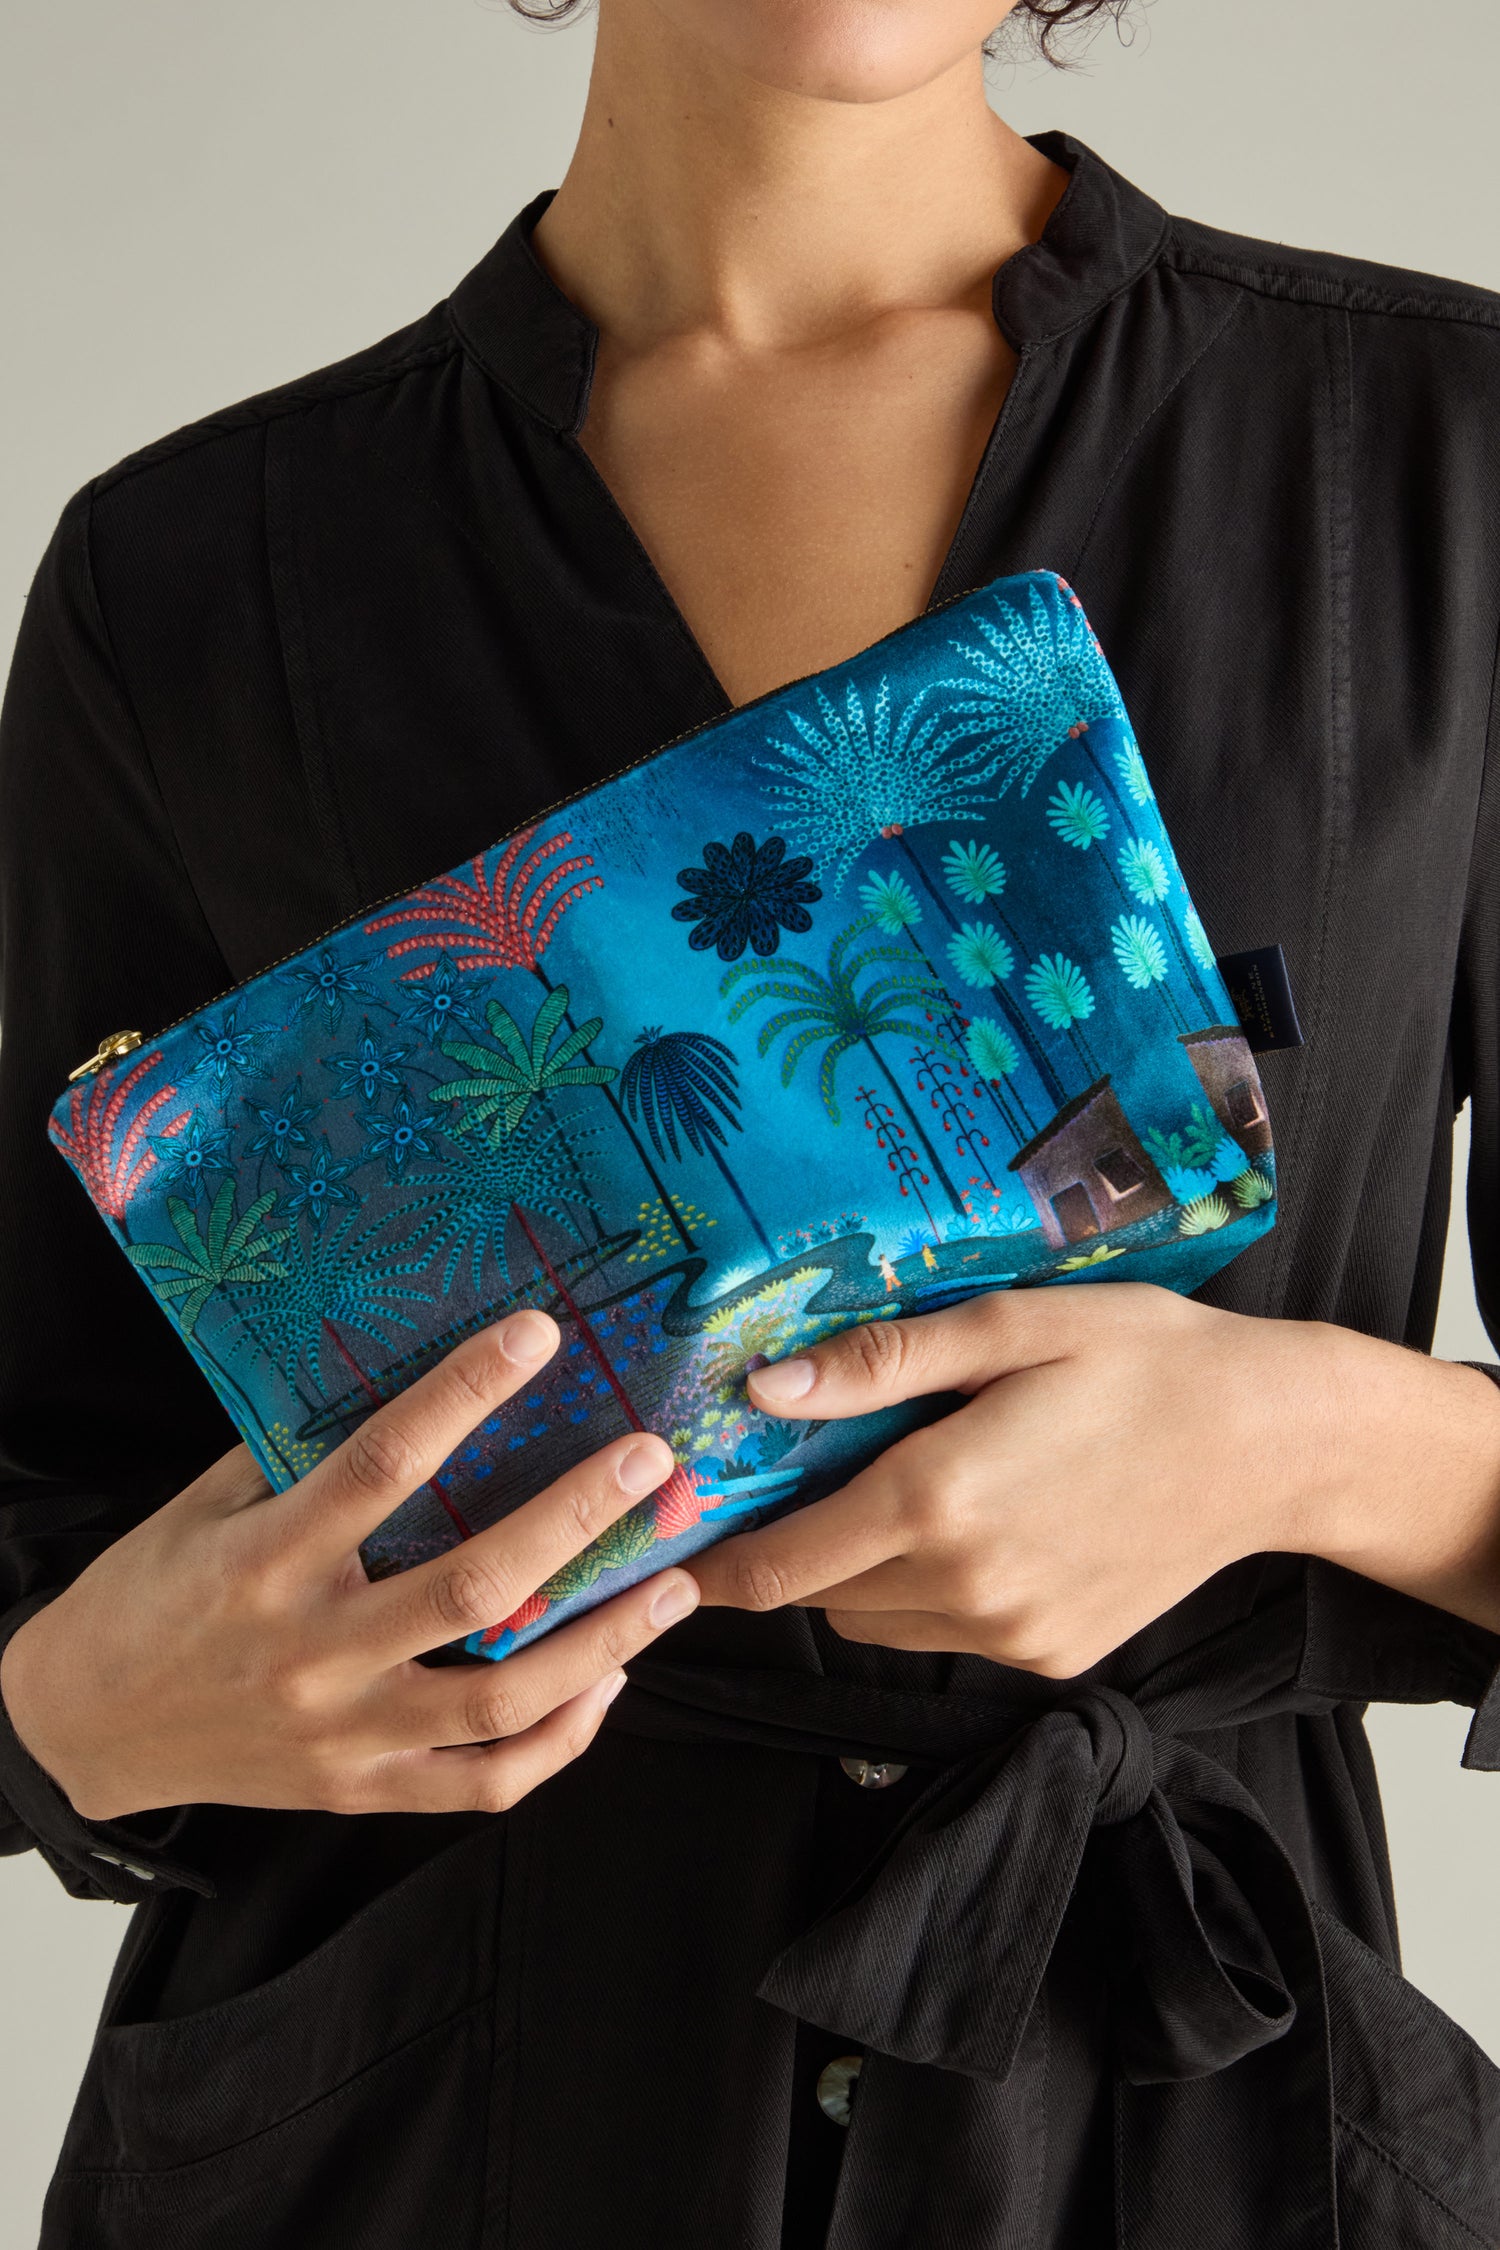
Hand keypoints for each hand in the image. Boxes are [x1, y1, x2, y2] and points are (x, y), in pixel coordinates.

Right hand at [0, 1312, 697, 1820]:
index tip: (537, 1334)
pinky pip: (483, 1780)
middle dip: (575, 1520)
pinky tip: (608, 1684)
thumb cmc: (156, 1594)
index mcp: (267, 1560)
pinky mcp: (363, 1792)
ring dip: (604, 1640)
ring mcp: (345, 1733)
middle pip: (472, 1587)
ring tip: (677, 1584)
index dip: (462, 1394)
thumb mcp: (210, 1506)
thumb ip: (303, 1454)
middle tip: (650, 1462)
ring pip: (501, 1697)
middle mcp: (314, 1651)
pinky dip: (559, 1737)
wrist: (86, 1726)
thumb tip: (416, 1375)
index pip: (381, 1465)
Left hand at [690, 1284, 1499, 1676]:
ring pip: (879, 1622)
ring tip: (896, 1491)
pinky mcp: (1053, 1657)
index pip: (782, 1564)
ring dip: (859, 1573)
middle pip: (820, 1595)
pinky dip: (929, 1594)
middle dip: (790, 1550)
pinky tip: (975, 1523)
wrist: (1274, 1443)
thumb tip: (763, 1389)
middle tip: (792, 1484)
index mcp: (939, 1499)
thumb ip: (880, 1364)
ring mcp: (1013, 1634)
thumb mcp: (1010, 1327)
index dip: (713, 1565)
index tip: (668, 1551)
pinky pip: (947, 1636)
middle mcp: (966, 1585)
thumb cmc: (1143, 1360)